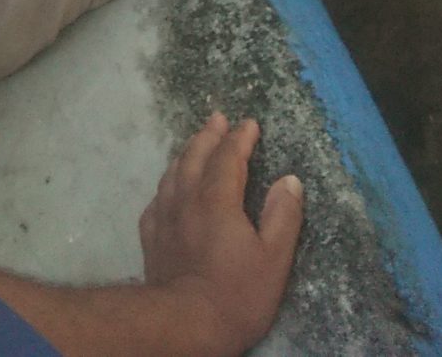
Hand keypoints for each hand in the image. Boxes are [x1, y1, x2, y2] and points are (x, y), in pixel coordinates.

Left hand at [139, 115, 302, 356]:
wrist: (184, 323)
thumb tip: (289, 180)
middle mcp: (186, 198)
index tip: (249, 123)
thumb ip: (282, 216)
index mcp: (217, 199)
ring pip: (173, 172)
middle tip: (217, 118)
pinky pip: (158, 197)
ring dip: (186, 152)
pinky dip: (168, 183)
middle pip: (195, 156)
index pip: (228, 157)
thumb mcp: (273, 259)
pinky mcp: (151, 236)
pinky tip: (170, 187)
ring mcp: (164, 216)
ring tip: (194, 144)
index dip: (240, 138)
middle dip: (208, 135)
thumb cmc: (236, 293)